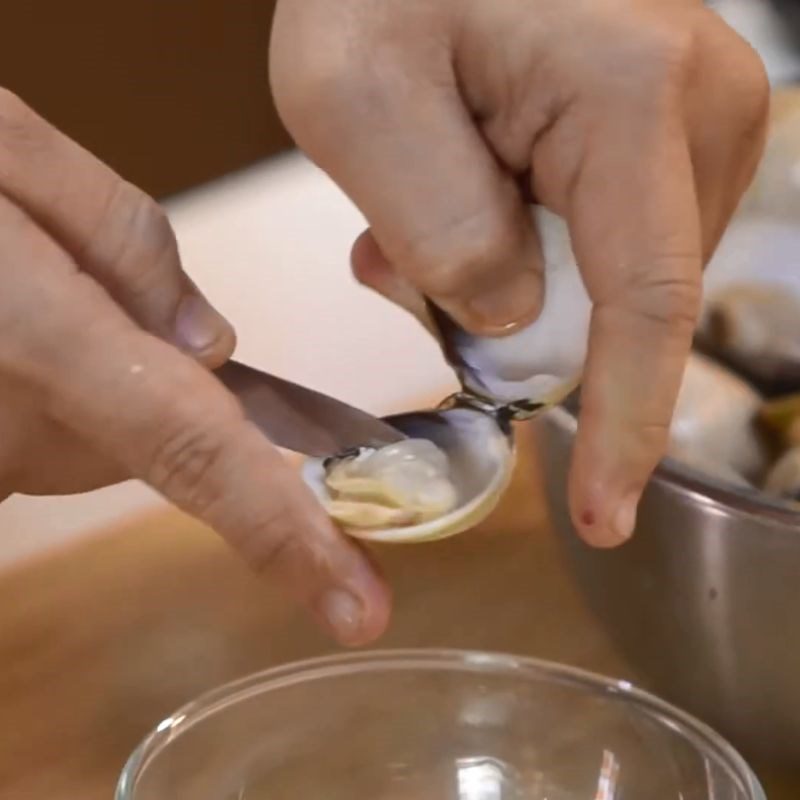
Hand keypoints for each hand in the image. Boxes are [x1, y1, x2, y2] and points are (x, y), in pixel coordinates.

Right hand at [0, 90, 389, 644]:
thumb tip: (208, 340)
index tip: (357, 606)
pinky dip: (50, 388)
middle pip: (148, 439)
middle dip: (144, 373)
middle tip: (56, 281)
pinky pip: (46, 437)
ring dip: (89, 375)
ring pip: (95, 440)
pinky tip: (3, 328)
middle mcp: (10, 424)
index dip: (284, 535)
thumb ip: (116, 233)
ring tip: (8, 296)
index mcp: (33, 338)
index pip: (195, 452)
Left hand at [270, 0, 768, 545]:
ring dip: (508, 278)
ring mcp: (691, 113)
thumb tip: (512, 317)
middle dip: (514, 327)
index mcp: (631, 96)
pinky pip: (604, 233)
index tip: (602, 515)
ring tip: (413, 217)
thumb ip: (444, 230)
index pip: (645, 306)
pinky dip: (526, 246)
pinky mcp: (662, 125)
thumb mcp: (358, 103)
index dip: (623, 426)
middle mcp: (697, 104)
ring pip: (610, 272)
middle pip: (623, 298)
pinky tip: (459, 199)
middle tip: (401, 271)